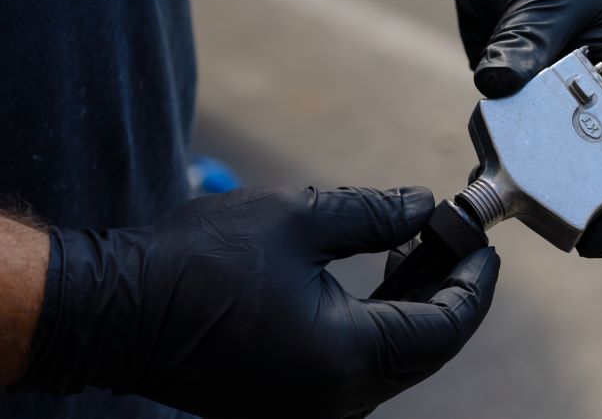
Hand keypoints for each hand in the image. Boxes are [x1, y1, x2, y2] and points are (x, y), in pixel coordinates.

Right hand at [15, 187, 499, 417]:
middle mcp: (338, 400)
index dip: (474, 282)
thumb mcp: (299, 219)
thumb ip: (375, 213)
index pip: (445, 327)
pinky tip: (381, 277)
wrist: (116, 311)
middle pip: (426, 349)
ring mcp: (313, 409)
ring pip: (395, 359)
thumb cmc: (198, 264)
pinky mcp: (292, 402)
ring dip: (415, 306)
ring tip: (420, 248)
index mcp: (348, 359)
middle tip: (457, 240)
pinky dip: (381, 323)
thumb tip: (422, 206)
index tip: (483, 243)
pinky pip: (360, 366)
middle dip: (449, 291)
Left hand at [430, 0, 601, 257]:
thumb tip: (497, 82)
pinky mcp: (538, 120)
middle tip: (590, 242)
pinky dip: (521, 182)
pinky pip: (538, 163)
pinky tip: (497, 191)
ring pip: (591, 178)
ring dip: (571, 206)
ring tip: (542, 224)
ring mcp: (580, 112)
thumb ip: (526, 37)